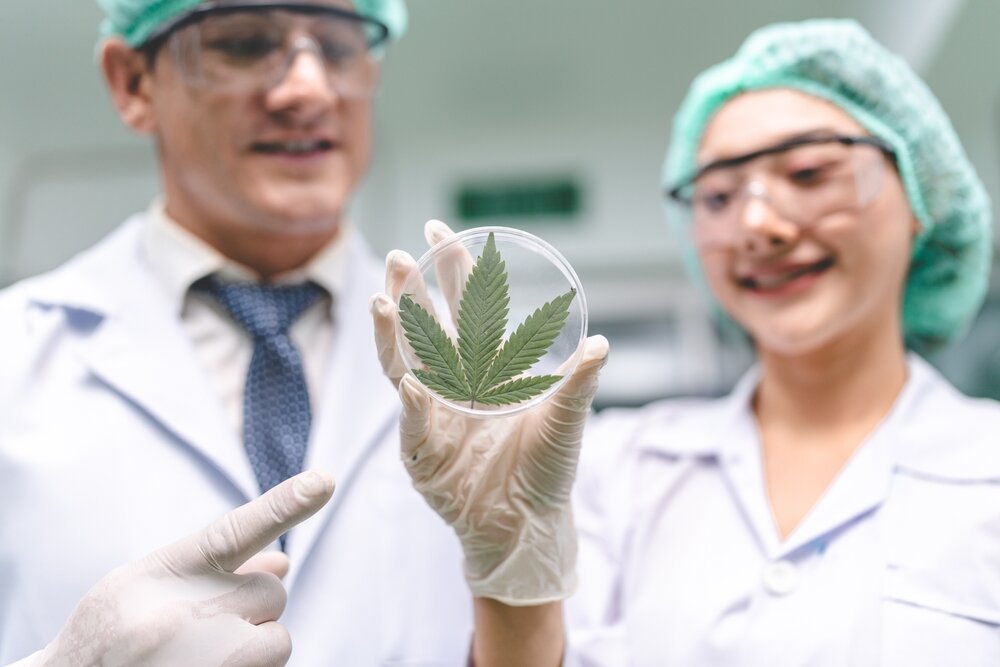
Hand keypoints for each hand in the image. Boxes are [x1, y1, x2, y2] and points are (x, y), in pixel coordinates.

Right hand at [24, 471, 333, 666]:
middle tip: (200, 628)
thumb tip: (284, 562)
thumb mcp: (143, 587)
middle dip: (250, 607)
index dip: (284, 504)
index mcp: (162, 576)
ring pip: (278, 638)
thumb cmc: (109, 637)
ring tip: (200, 656)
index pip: (234, 531)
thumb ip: (211, 567)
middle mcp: (185, 616)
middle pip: (271, 592)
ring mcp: (204, 659)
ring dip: (254, 645)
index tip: (323, 481)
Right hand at [370, 220, 608, 605]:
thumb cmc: (545, 470)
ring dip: (393, 337)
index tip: (437, 231)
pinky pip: (415, 426)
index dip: (448, 271)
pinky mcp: (422, 455)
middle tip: (400, 258)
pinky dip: (413, 406)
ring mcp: (430, 417)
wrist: (527, 526)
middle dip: (409, 293)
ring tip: (384, 303)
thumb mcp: (565, 421)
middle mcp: (450, 385)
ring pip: (404, 367)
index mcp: (482, 368)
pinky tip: (412, 384)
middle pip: (423, 329)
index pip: (459, 308)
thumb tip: (601, 343)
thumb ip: (578, 383)